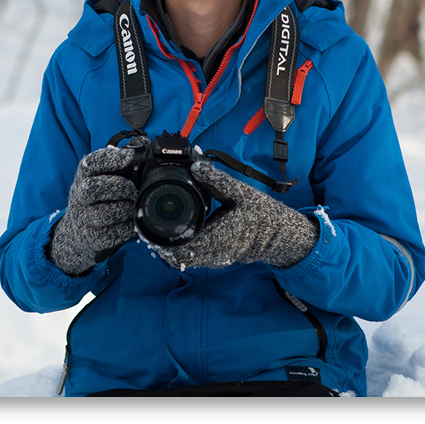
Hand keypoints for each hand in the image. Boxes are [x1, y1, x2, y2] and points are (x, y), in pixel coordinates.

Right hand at [48, 146, 137, 274]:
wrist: (79, 232)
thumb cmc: (99, 197)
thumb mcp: (105, 176)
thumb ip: (123, 158)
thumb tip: (143, 141)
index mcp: (84, 176)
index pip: (90, 163)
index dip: (109, 158)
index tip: (129, 156)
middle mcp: (79, 196)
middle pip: (92, 188)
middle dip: (119, 186)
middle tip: (133, 189)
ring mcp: (84, 218)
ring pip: (104, 213)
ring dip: (125, 208)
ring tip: (134, 205)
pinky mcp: (92, 238)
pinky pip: (113, 234)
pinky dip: (128, 227)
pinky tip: (133, 221)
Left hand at [156, 160, 317, 270]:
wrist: (278, 232)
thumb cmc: (259, 212)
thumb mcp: (239, 191)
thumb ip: (216, 179)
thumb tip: (195, 164)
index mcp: (218, 237)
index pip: (181, 249)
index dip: (161, 242)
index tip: (147, 229)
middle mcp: (215, 252)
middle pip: (178, 258)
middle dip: (161, 245)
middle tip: (146, 228)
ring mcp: (216, 258)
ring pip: (184, 260)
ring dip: (170, 248)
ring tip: (156, 230)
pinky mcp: (216, 258)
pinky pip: (194, 258)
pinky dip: (181, 248)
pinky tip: (174, 234)